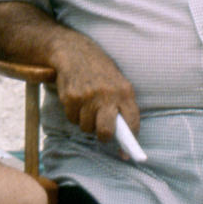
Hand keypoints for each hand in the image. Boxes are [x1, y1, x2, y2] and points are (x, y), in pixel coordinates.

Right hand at [53, 31, 138, 149]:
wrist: (74, 50)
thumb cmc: (99, 70)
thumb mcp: (117, 82)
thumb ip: (121, 104)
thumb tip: (124, 135)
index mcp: (124, 91)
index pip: (132, 122)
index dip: (130, 141)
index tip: (126, 153)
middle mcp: (107, 95)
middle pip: (106, 132)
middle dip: (103, 137)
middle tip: (101, 133)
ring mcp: (88, 96)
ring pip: (86, 127)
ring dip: (85, 122)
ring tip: (86, 106)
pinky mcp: (71, 97)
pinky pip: (72, 118)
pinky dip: (73, 114)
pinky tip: (75, 100)